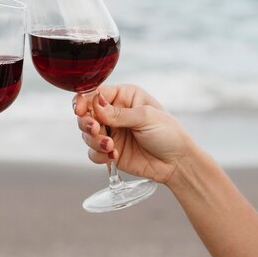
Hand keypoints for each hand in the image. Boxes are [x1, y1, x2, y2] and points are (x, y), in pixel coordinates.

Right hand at [73, 84, 194, 183]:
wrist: (177, 162)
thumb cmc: (168, 133)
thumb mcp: (145, 117)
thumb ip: (118, 113)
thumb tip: (95, 104)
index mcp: (124, 97)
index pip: (96, 93)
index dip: (84, 100)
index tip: (80, 110)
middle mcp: (114, 113)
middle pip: (86, 114)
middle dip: (87, 123)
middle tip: (96, 130)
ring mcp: (111, 133)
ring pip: (87, 134)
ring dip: (94, 141)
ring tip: (110, 147)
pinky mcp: (110, 151)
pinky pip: (93, 152)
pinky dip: (98, 155)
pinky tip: (113, 156)